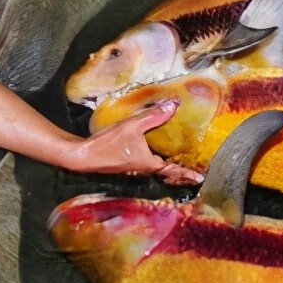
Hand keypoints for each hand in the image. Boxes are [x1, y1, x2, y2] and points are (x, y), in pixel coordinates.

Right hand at [71, 98, 202, 184]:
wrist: (83, 156)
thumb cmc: (109, 143)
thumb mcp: (133, 126)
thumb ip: (154, 116)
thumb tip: (173, 104)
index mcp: (149, 164)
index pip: (173, 170)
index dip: (186, 173)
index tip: (199, 178)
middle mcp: (143, 170)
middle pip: (165, 173)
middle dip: (178, 174)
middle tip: (190, 173)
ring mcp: (133, 170)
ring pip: (155, 171)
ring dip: (167, 170)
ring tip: (176, 165)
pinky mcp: (124, 166)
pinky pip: (145, 167)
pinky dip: (154, 165)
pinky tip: (152, 156)